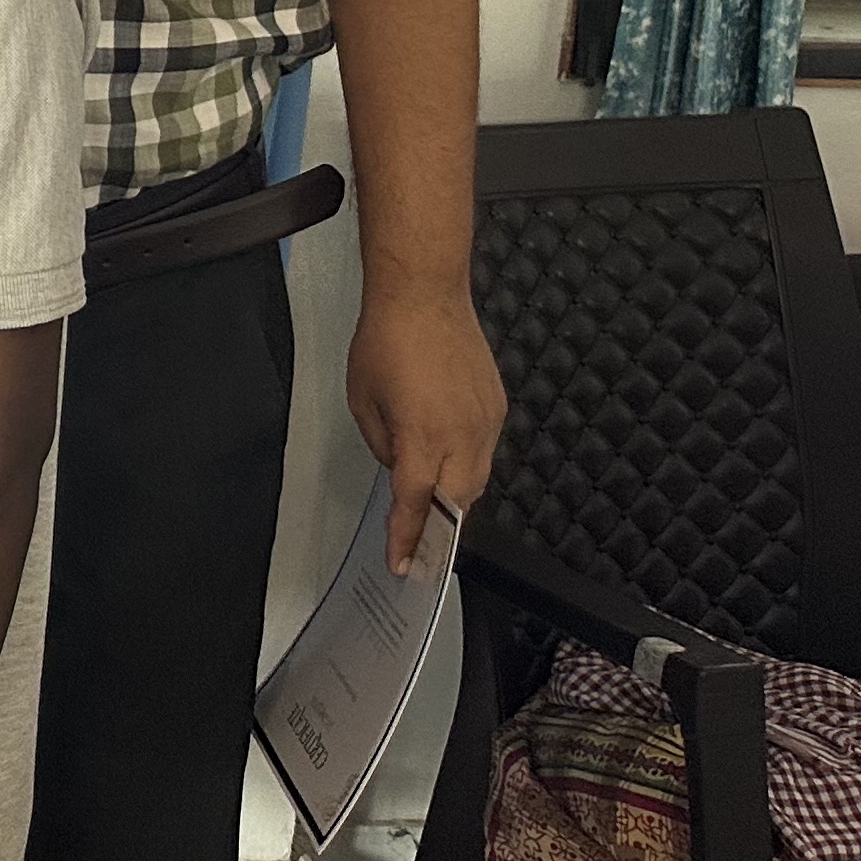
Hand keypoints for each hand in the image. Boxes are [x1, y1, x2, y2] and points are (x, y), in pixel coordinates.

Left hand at [346, 283, 504, 573]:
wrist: (425, 295)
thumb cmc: (384, 342)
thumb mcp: (363, 400)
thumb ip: (383, 443)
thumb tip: (401, 466)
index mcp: (422, 437)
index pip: (416, 502)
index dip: (408, 537)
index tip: (404, 565)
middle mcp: (461, 435)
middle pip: (457, 501)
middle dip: (439, 525)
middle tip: (420, 544)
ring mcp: (486, 422)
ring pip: (477, 480)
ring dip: (456, 498)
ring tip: (434, 509)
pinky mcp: (497, 406)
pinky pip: (485, 451)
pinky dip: (468, 465)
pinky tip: (449, 462)